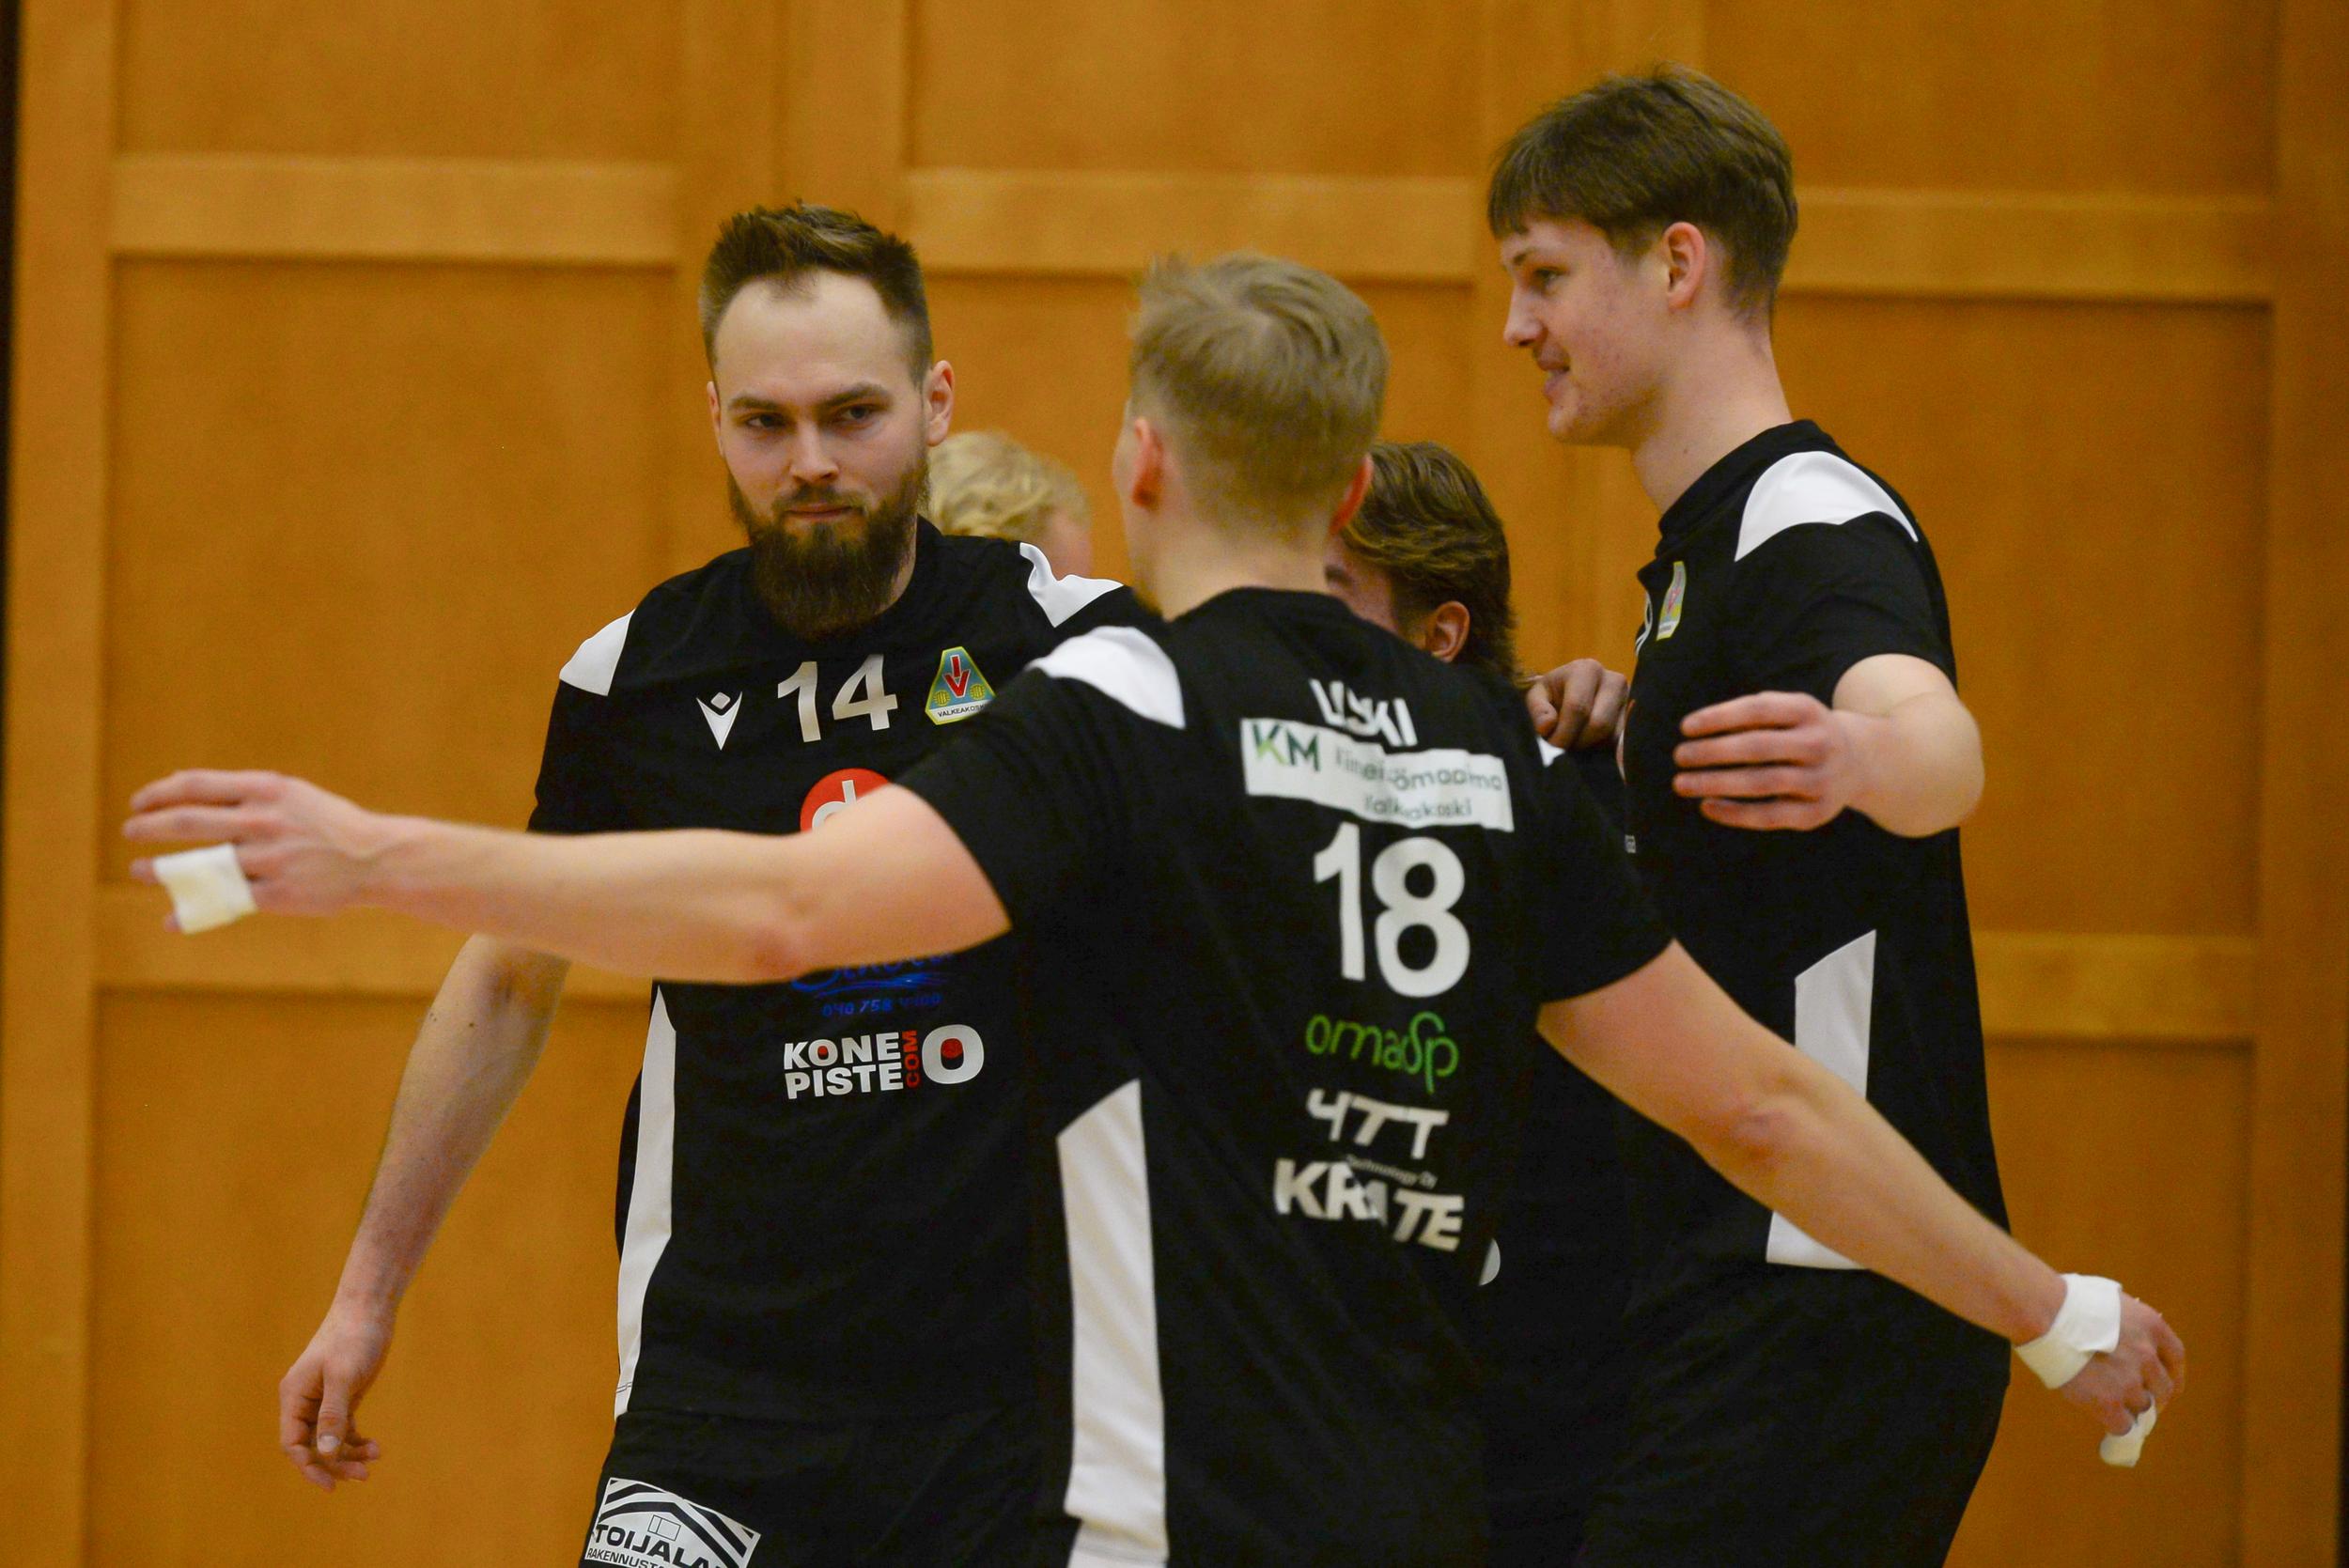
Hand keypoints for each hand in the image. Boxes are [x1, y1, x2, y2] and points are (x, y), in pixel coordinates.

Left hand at [123, 770, 389, 920]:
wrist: (377, 858)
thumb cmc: (328, 824)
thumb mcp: (291, 794)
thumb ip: (241, 791)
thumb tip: (180, 784)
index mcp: (267, 790)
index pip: (197, 785)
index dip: (160, 793)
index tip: (139, 803)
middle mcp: (264, 821)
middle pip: (188, 821)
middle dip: (150, 826)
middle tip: (131, 831)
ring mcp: (269, 859)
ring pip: (199, 865)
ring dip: (161, 869)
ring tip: (140, 870)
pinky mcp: (277, 894)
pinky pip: (224, 903)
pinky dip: (192, 912)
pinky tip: (173, 918)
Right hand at [280, 1302, 392, 1491]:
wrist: (370, 1309)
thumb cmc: (353, 1338)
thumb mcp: (343, 1377)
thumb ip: (332, 1414)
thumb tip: (323, 1452)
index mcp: (294, 1396)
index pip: (293, 1443)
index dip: (309, 1466)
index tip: (331, 1484)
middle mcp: (303, 1402)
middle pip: (312, 1446)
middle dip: (335, 1463)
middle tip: (363, 1475)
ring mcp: (322, 1401)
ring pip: (329, 1440)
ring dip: (349, 1453)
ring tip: (375, 1457)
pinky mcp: (341, 1397)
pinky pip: (343, 1429)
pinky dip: (357, 1440)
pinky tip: (375, 1448)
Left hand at [1525, 659, 1628, 750]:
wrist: (1572, 692)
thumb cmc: (1552, 695)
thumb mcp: (1536, 697)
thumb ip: (1537, 711)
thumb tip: (1547, 727)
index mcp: (1586, 670)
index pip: (1578, 708)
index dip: (1564, 734)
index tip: (1553, 748)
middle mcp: (1614, 680)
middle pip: (1599, 724)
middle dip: (1578, 743)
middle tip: (1563, 749)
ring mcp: (1630, 699)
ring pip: (1612, 737)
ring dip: (1591, 747)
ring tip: (1575, 743)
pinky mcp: (1636, 718)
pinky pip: (1622, 743)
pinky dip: (1604, 750)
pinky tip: (1591, 747)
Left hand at [1672, 691, 1868, 830]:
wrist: (1859, 762)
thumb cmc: (1802, 732)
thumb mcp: (1788, 711)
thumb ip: (1752, 715)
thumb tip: (1697, 730)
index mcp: (1808, 711)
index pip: (1757, 710)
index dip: (1719, 717)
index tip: (1685, 727)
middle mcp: (1819, 744)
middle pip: (1757, 747)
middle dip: (1712, 752)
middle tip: (1680, 756)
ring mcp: (1820, 779)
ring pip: (1761, 783)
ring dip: (1716, 783)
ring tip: (1682, 784)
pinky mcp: (1816, 813)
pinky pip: (1769, 816)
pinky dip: (1734, 813)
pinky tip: (1707, 807)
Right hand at [2058, 1295, 2185, 1436]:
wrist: (2047, 1316)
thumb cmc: (2067, 1301)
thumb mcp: (2112, 1300)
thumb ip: (2127, 1322)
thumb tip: (2124, 1334)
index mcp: (2152, 1327)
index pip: (2175, 1358)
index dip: (2172, 1374)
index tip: (2167, 1384)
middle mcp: (2148, 1356)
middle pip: (2163, 1388)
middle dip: (2154, 1396)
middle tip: (2137, 1401)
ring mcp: (2130, 1381)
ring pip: (2143, 1407)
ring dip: (2130, 1408)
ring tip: (2113, 1407)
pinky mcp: (2109, 1402)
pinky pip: (2123, 1426)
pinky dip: (2117, 1426)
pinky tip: (2106, 1420)